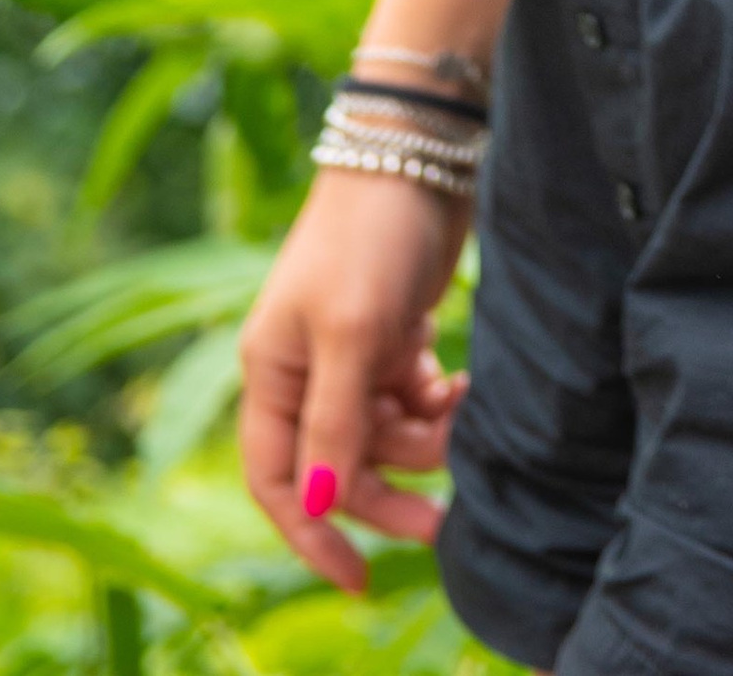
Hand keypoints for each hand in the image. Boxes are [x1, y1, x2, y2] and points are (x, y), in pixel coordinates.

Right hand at [239, 168, 472, 593]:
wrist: (420, 151)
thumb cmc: (368, 234)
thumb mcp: (350, 332)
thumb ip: (335, 423)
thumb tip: (318, 507)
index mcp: (271, 372)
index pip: (277, 482)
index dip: (311, 535)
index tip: (357, 580)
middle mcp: (304, 369)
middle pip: (340, 469)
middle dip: (390, 494)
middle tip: (446, 523)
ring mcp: (352, 352)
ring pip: (386, 436)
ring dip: (426, 438)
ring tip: (461, 409)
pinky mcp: (395, 333)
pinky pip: (414, 400)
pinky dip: (438, 403)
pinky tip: (460, 384)